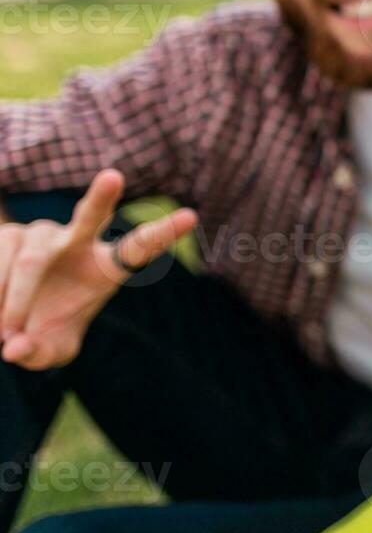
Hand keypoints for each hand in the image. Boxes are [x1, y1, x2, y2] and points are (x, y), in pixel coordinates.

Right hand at [0, 170, 196, 370]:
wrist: (8, 315)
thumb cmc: (42, 331)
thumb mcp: (50, 350)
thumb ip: (39, 355)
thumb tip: (14, 349)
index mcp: (106, 266)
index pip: (140, 248)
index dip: (164, 233)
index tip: (191, 217)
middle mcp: (78, 240)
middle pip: (91, 216)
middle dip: (101, 197)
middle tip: (113, 177)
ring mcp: (43, 233)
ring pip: (32, 259)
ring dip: (15, 300)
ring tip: (6, 331)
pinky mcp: (8, 234)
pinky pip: (1, 258)